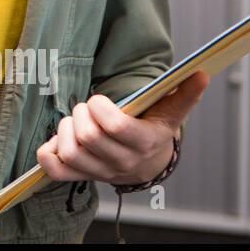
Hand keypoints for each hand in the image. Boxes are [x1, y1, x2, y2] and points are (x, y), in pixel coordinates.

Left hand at [36, 70, 208, 184]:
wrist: (147, 164)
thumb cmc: (153, 130)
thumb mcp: (170, 113)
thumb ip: (184, 94)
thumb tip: (201, 73)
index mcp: (144, 143)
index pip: (116, 127)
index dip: (100, 108)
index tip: (98, 100)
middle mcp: (122, 162)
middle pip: (88, 137)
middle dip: (80, 113)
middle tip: (85, 107)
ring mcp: (100, 172)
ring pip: (71, 152)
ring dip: (65, 129)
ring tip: (74, 120)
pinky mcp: (81, 177)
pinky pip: (55, 170)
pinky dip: (48, 153)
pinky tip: (58, 139)